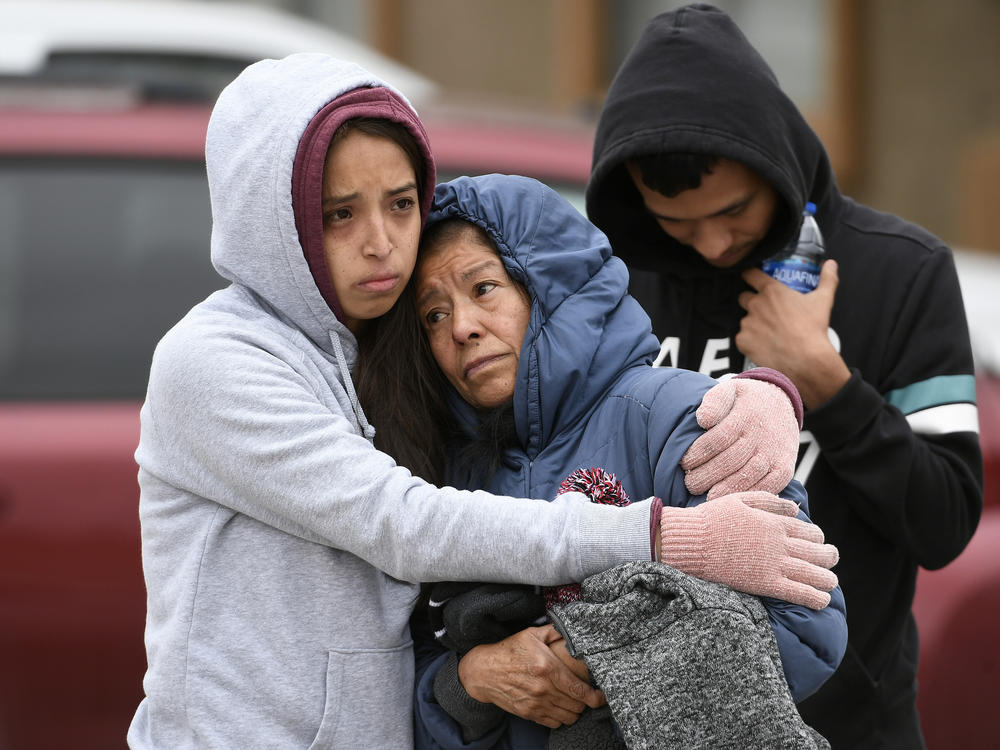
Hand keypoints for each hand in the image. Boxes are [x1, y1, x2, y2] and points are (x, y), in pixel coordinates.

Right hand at [457, 624, 603, 727]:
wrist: (484, 671)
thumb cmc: (509, 651)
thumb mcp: (531, 635)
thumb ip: (555, 632)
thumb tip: (573, 629)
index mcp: (548, 668)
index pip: (580, 691)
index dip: (596, 697)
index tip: (601, 696)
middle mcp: (544, 689)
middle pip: (577, 706)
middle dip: (586, 701)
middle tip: (585, 693)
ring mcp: (536, 704)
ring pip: (568, 717)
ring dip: (575, 711)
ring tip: (574, 701)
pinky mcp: (529, 713)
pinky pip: (554, 723)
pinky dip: (561, 718)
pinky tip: (560, 707)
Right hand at [659, 491, 838, 608]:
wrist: (692, 542)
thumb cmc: (712, 519)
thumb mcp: (741, 499)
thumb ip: (770, 501)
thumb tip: (795, 507)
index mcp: (774, 522)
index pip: (809, 531)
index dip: (818, 537)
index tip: (819, 541)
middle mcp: (779, 543)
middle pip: (816, 552)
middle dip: (829, 556)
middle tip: (832, 558)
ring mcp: (773, 564)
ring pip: (813, 573)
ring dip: (827, 578)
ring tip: (830, 582)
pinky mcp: (765, 583)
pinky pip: (798, 592)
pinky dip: (815, 597)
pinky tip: (822, 600)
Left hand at [682, 377, 799, 498]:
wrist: (781, 404)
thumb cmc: (745, 401)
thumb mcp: (730, 390)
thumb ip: (715, 401)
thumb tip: (703, 420)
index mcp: (746, 415)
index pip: (717, 439)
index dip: (698, 454)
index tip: (683, 463)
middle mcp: (762, 436)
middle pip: (730, 461)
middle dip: (706, 476)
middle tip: (690, 484)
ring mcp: (775, 454)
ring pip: (747, 477)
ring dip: (723, 490)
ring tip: (705, 496)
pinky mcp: (785, 469)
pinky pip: (766, 488)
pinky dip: (746, 495)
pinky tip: (729, 499)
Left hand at [737, 260, 850, 408]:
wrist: (805, 360)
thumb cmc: (813, 329)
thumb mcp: (823, 300)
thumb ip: (827, 279)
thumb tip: (831, 263)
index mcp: (771, 291)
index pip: (750, 274)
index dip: (749, 275)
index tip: (750, 278)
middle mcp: (755, 304)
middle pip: (744, 297)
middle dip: (751, 302)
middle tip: (766, 312)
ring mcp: (747, 323)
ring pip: (745, 320)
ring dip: (753, 324)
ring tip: (769, 333)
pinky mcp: (742, 340)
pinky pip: (742, 338)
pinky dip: (750, 341)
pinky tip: (763, 346)